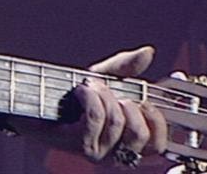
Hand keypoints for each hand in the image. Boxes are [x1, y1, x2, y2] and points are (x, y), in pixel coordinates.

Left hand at [70, 45, 167, 166]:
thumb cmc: (74, 94)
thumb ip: (127, 67)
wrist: (41, 100)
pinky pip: (96, 116)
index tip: (166, 86)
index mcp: (129, 143)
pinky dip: (89, 96)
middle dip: (128, 104)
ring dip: (103, 95)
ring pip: (117, 121)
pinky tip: (80, 91)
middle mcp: (117, 154)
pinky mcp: (79, 146)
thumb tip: (147, 52)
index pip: (159, 145)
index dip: (163, 118)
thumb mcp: (105, 78)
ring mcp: (99, 153)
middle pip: (140, 134)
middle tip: (113, 93)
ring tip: (91, 88)